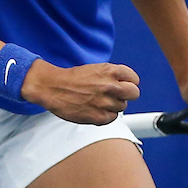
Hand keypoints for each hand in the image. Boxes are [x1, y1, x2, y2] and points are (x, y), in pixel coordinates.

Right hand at [22, 59, 140, 123]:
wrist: (52, 87)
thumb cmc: (72, 78)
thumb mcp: (96, 69)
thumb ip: (112, 76)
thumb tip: (125, 85)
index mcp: (110, 71)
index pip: (134, 79)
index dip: (129, 83)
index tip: (124, 86)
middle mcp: (110, 86)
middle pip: (134, 93)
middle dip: (127, 95)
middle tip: (116, 95)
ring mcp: (105, 102)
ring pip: (122, 106)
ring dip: (113, 105)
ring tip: (99, 101)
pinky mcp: (99, 116)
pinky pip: (112, 118)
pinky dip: (106, 115)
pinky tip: (95, 109)